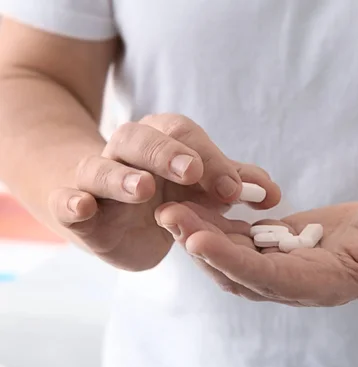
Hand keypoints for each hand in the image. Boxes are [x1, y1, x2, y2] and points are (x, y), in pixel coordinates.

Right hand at [48, 114, 280, 270]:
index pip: (186, 137)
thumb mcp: (203, 190)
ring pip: (101, 167)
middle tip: (192, 171)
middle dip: (167, 153)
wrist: (117, 220)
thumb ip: (235, 185)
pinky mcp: (74, 207)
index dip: (212, 160)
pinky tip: (82, 207)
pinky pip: (66, 200)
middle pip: (141, 139)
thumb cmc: (168, 196)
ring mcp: (97, 178)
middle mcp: (127, 152)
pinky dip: (72, 201)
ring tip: (143, 189)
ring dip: (121, 176)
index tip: (235, 191)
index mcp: (162, 141)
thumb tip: (273, 194)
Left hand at [160, 201, 357, 305]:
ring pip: (231, 258)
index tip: (198, 241)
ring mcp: (283, 269)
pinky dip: (216, 226)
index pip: (269, 279)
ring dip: (199, 236)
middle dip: (202, 247)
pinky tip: (195, 203)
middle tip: (168, 215)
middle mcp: (294, 284)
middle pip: (238, 272)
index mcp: (321, 285)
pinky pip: (240, 243)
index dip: (234, 262)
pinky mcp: (278, 250)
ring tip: (170, 206)